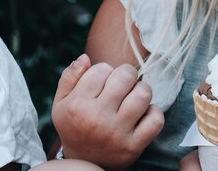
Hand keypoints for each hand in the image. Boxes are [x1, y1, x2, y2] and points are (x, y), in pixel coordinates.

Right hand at [51, 54, 164, 169]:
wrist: (83, 162)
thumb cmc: (75, 125)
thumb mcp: (62, 102)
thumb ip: (70, 77)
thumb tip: (85, 57)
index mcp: (78, 105)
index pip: (103, 68)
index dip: (106, 71)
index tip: (104, 83)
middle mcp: (97, 119)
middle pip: (126, 76)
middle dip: (127, 75)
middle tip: (123, 85)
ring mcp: (116, 133)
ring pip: (143, 94)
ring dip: (142, 91)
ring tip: (133, 97)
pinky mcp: (133, 146)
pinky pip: (156, 119)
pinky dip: (154, 112)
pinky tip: (143, 114)